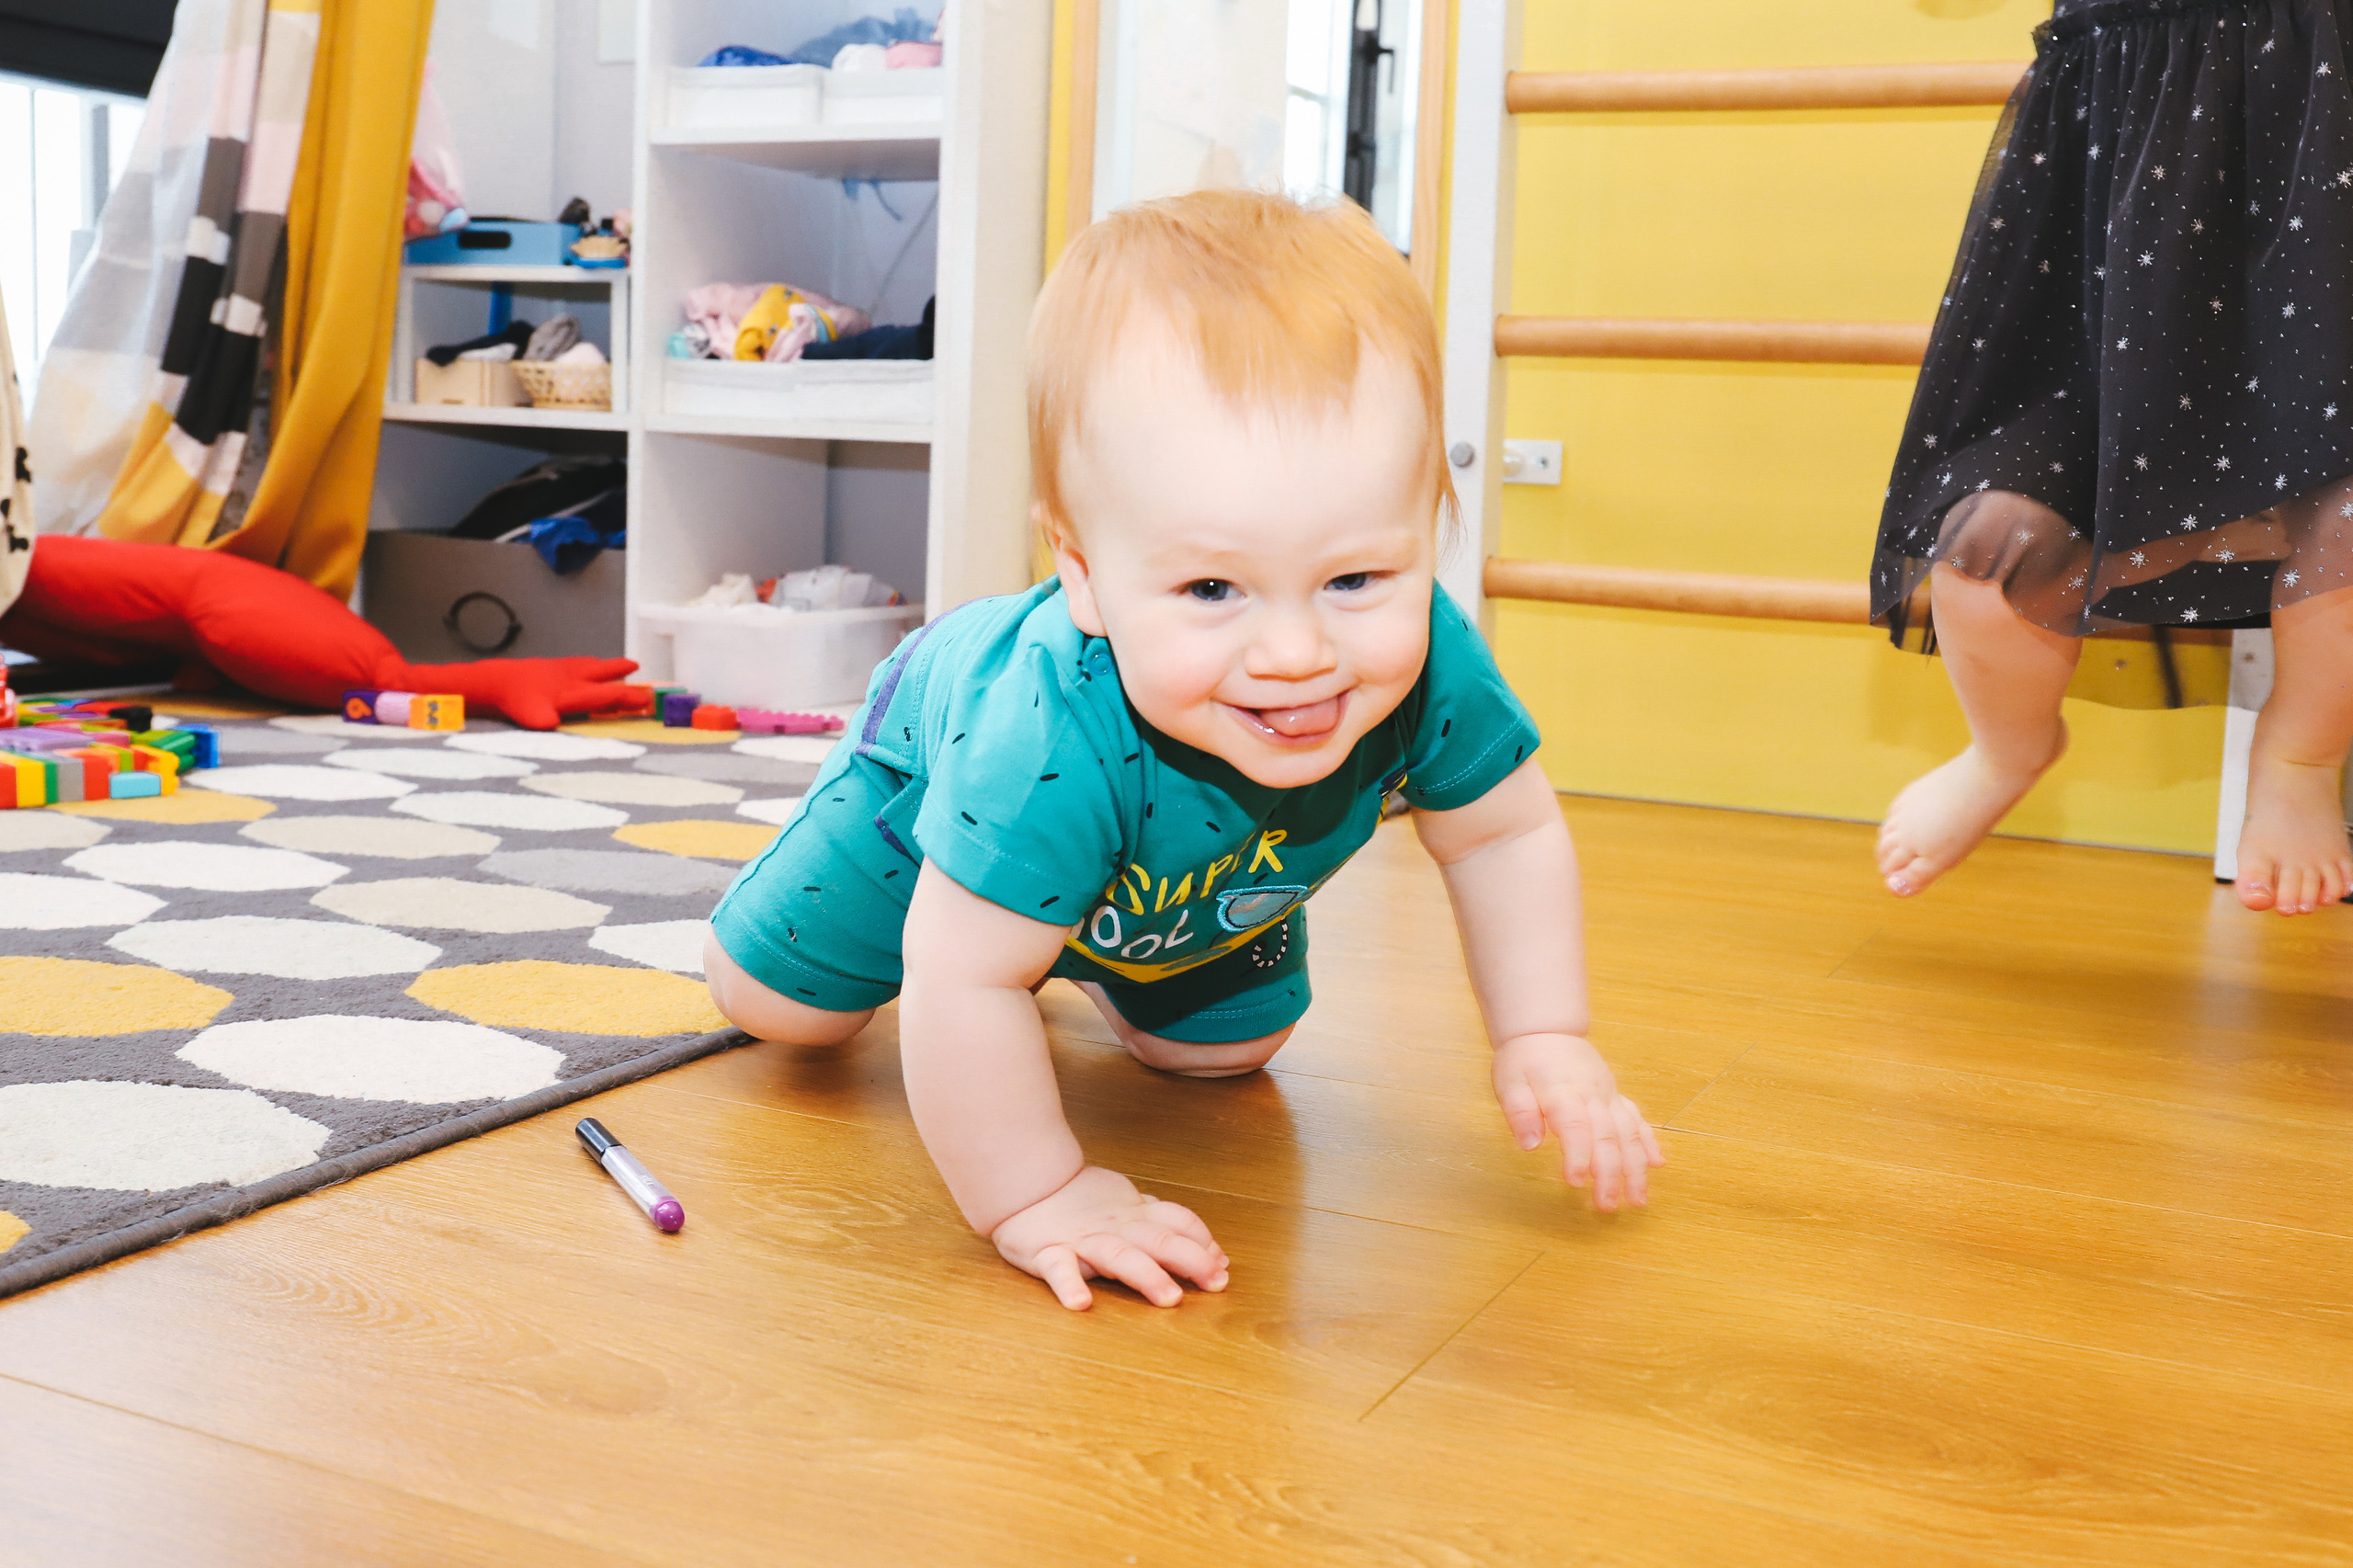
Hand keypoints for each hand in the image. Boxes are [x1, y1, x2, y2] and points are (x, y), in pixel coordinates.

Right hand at [989, 1166, 1229, 1309]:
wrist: (1026, 1183)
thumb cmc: (1082, 1201)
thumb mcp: (1132, 1206)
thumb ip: (1168, 1224)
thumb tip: (1214, 1251)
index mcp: (1136, 1215)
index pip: (1178, 1222)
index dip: (1203, 1241)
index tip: (1223, 1266)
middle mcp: (1116, 1227)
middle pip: (1160, 1239)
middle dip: (1191, 1260)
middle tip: (1216, 1283)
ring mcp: (1084, 1240)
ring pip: (1120, 1256)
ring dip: (1147, 1276)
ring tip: (1169, 1298)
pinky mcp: (1049, 1252)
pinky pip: (1059, 1269)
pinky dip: (1069, 1285)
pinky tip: (1080, 1304)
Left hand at [1492, 1033, 1663, 1210]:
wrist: (1546, 1030)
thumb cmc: (1524, 1060)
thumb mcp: (1509, 1082)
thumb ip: (1519, 1112)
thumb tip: (1529, 1144)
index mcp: (1562, 1092)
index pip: (1575, 1127)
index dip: (1578, 1155)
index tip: (1575, 1182)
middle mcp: (1591, 1095)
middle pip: (1607, 1137)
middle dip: (1611, 1174)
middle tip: (1607, 1206)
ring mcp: (1607, 1096)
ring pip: (1628, 1133)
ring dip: (1636, 1167)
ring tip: (1638, 1200)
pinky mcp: (1614, 1096)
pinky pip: (1636, 1119)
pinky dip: (1648, 1141)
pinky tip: (1658, 1164)